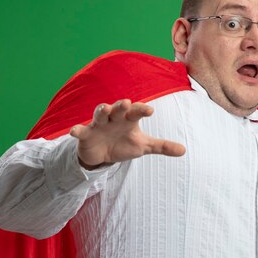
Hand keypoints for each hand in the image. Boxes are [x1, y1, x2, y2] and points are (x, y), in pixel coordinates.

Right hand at [69, 99, 185, 168]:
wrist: (101, 154)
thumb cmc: (123, 144)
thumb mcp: (143, 146)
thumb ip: (162, 146)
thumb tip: (184, 150)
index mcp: (128, 119)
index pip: (136, 111)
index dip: (142, 109)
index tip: (150, 110)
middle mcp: (114, 118)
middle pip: (117, 108)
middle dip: (121, 106)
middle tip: (126, 103)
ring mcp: (98, 125)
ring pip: (99, 114)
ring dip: (101, 111)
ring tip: (104, 109)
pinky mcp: (85, 134)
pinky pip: (80, 130)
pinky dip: (77, 130)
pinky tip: (74, 131)